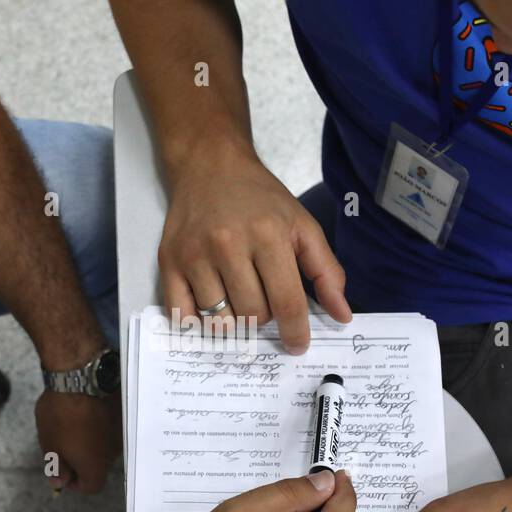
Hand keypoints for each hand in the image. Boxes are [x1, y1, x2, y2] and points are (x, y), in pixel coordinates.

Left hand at [35, 389, 119, 493]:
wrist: (82, 377)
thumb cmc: (62, 414)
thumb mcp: (50, 444)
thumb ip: (57, 467)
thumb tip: (60, 481)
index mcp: (96, 466)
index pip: (89, 487)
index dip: (73, 482)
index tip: (61, 471)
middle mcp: (114, 453)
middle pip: (99, 465)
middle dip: (81, 460)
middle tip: (62, 445)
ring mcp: (122, 432)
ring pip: (105, 444)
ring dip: (91, 440)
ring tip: (73, 425)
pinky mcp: (124, 413)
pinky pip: (111, 426)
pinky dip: (99, 424)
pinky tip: (86, 411)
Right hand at [160, 150, 351, 353]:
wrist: (210, 166)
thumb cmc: (261, 199)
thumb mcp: (303, 225)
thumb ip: (326, 271)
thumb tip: (342, 315)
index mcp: (268, 235)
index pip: (286, 302)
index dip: (296, 331)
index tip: (298, 345)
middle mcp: (228, 244)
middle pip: (253, 315)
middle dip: (264, 316)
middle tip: (263, 295)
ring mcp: (194, 255)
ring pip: (220, 322)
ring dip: (235, 321)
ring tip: (237, 297)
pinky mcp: (168, 262)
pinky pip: (183, 316)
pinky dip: (200, 322)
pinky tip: (211, 305)